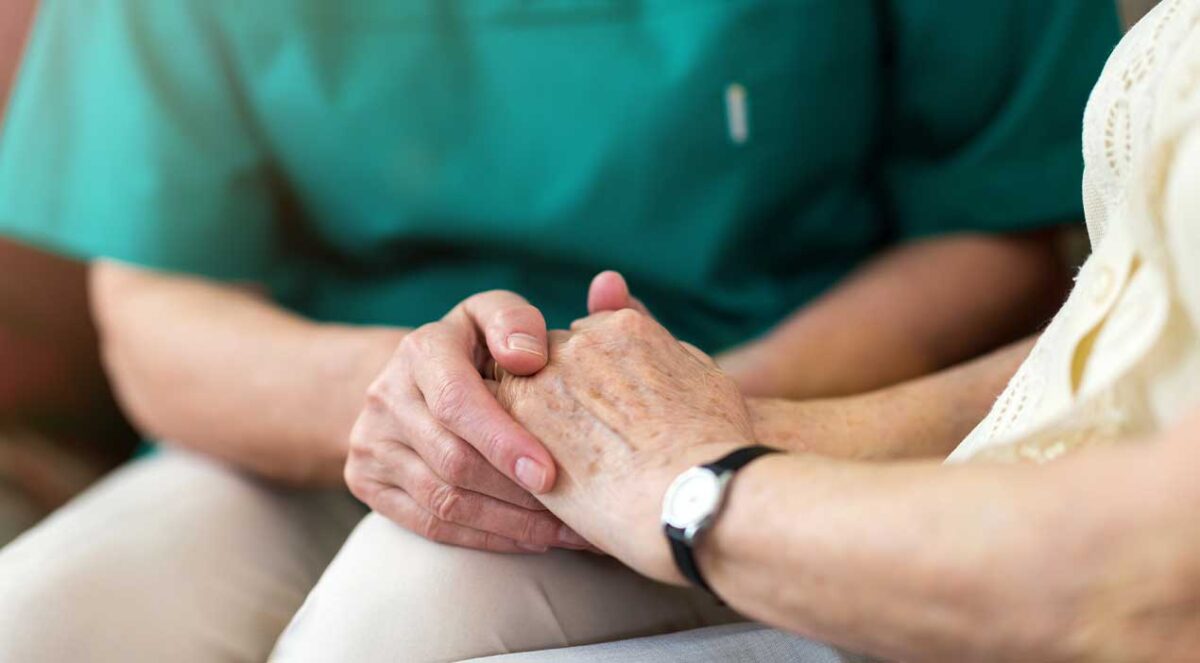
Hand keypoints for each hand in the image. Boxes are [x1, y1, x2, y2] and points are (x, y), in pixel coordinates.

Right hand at [345, 290, 589, 552]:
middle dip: (517, 494)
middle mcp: (385, 397)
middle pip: (452, 461)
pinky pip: (430, 525)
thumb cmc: (475, 345)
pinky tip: (532, 540)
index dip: (502, 442)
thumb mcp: (494, 315)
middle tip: (575, 512)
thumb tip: (528, 357)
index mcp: (420, 351)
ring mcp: (370, 444)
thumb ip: (515, 322)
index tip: (548, 474)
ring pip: (443, 501)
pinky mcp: (367, 482)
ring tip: (565, 532)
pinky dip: (487, 539)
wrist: (412, 377)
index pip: (456, 403)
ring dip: (510, 524)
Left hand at [496, 309, 755, 582]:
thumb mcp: (705, 377)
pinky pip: (498, 425)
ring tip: (563, 467)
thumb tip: (649, 339)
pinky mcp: (516, 421)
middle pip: (546, 360)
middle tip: (583, 444)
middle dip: (555, 395)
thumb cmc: (715, 446)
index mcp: (624, 329)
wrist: (694, 494)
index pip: (587, 339)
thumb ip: (666, 349)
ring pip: (516, 389)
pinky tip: (541, 481)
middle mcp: (579, 342)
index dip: (591, 381)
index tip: (604, 416)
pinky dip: (512, 449)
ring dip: (529, 421)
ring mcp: (543, 378)